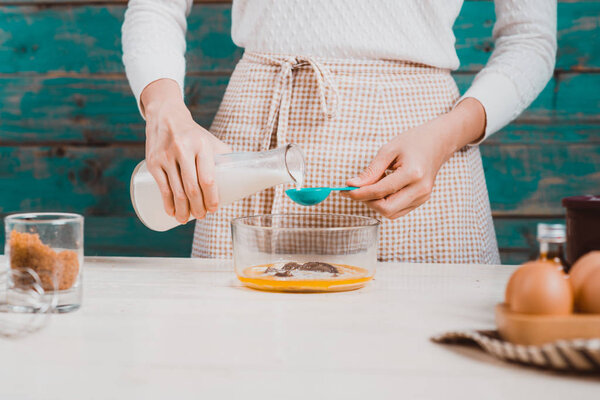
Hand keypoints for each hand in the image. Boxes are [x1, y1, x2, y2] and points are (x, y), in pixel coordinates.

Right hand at [141, 79, 230, 222]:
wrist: (165, 116)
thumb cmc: (193, 134)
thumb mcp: (210, 140)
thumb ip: (223, 157)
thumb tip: (238, 177)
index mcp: (202, 146)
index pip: (208, 178)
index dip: (212, 198)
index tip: (214, 209)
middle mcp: (183, 150)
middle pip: (192, 188)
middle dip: (198, 207)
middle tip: (202, 216)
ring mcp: (166, 157)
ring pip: (176, 191)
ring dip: (183, 210)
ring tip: (187, 219)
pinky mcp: (153, 162)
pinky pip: (162, 188)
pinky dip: (167, 204)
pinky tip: (172, 212)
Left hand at [344, 98, 485, 218]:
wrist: (438, 142)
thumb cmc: (414, 142)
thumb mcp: (388, 150)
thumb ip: (370, 171)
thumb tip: (352, 185)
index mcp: (412, 174)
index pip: (380, 191)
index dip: (359, 193)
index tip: (345, 190)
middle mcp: (420, 189)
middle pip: (386, 209)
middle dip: (367, 201)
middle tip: (356, 190)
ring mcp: (423, 197)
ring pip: (391, 213)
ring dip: (376, 203)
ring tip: (372, 186)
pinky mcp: (421, 200)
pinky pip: (398, 210)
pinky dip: (385, 203)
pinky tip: (383, 189)